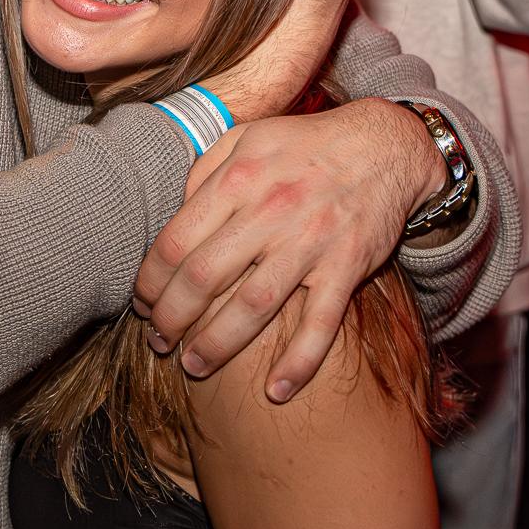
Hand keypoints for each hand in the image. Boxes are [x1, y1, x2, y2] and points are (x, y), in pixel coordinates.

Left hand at [135, 96, 440, 400]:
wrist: (385, 147)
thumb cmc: (306, 145)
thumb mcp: (248, 138)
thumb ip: (206, 172)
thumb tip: (173, 216)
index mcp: (238, 178)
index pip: (176, 241)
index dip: (151, 281)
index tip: (143, 303)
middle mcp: (270, 210)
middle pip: (205, 278)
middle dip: (172, 319)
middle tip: (159, 342)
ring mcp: (311, 241)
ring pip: (253, 306)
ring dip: (217, 345)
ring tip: (193, 367)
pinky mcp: (347, 266)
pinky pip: (321, 323)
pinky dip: (299, 362)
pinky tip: (276, 391)